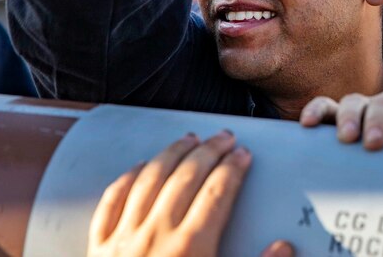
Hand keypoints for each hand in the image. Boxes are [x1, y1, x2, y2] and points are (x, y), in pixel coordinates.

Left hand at [88, 132, 292, 256]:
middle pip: (185, 177)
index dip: (233, 168)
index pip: (217, 192)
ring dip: (171, 153)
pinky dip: (128, 178)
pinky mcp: (98, 249)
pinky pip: (111, 201)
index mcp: (191, 249)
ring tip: (190, 139)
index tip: (245, 154)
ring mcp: (123, 240)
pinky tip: (142, 166)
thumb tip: (284, 246)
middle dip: (209, 151)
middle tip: (226, 138)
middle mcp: (155, 237)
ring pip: (148, 180)